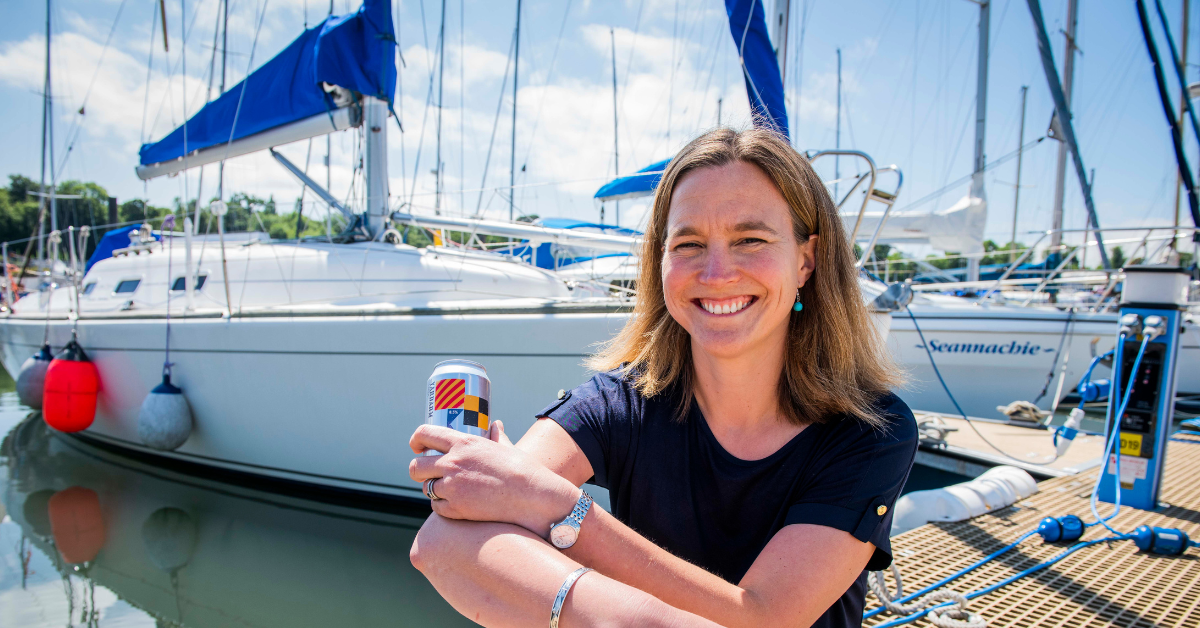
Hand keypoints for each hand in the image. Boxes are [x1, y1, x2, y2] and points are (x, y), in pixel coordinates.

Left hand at [409, 422, 578, 537]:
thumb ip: (496, 437)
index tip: (417, 446)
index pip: (425, 434)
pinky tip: (455, 505)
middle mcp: (453, 463)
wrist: (532, 496)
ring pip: (426, 489)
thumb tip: (496, 425)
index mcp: (463, 443)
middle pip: (416, 466)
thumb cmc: (523, 469)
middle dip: (419, 471)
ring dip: (433, 490)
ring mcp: (452, 487)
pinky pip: (437, 508)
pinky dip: (443, 507)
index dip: (416, 440)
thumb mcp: (506, 448)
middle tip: (428, 474)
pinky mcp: (456, 508)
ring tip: (447, 491)